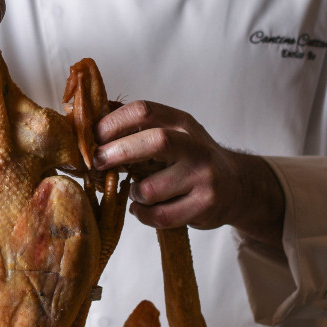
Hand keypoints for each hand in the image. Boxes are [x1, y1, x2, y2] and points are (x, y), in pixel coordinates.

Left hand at [91, 100, 283, 239]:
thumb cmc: (191, 158)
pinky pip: (160, 216)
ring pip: (151, 188)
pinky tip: (144, 208)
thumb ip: (137, 128)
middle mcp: (196, 146)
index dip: (113, 123)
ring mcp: (204, 176)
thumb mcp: (172, 133)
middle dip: (118, 152)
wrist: (237, 186)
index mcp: (182, 123)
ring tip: (136, 191)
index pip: (144, 110)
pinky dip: (143, 214)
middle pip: (155, 141)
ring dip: (134, 192)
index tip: (94, 137)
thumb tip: (88, 118)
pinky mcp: (206, 205)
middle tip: (98, 163)